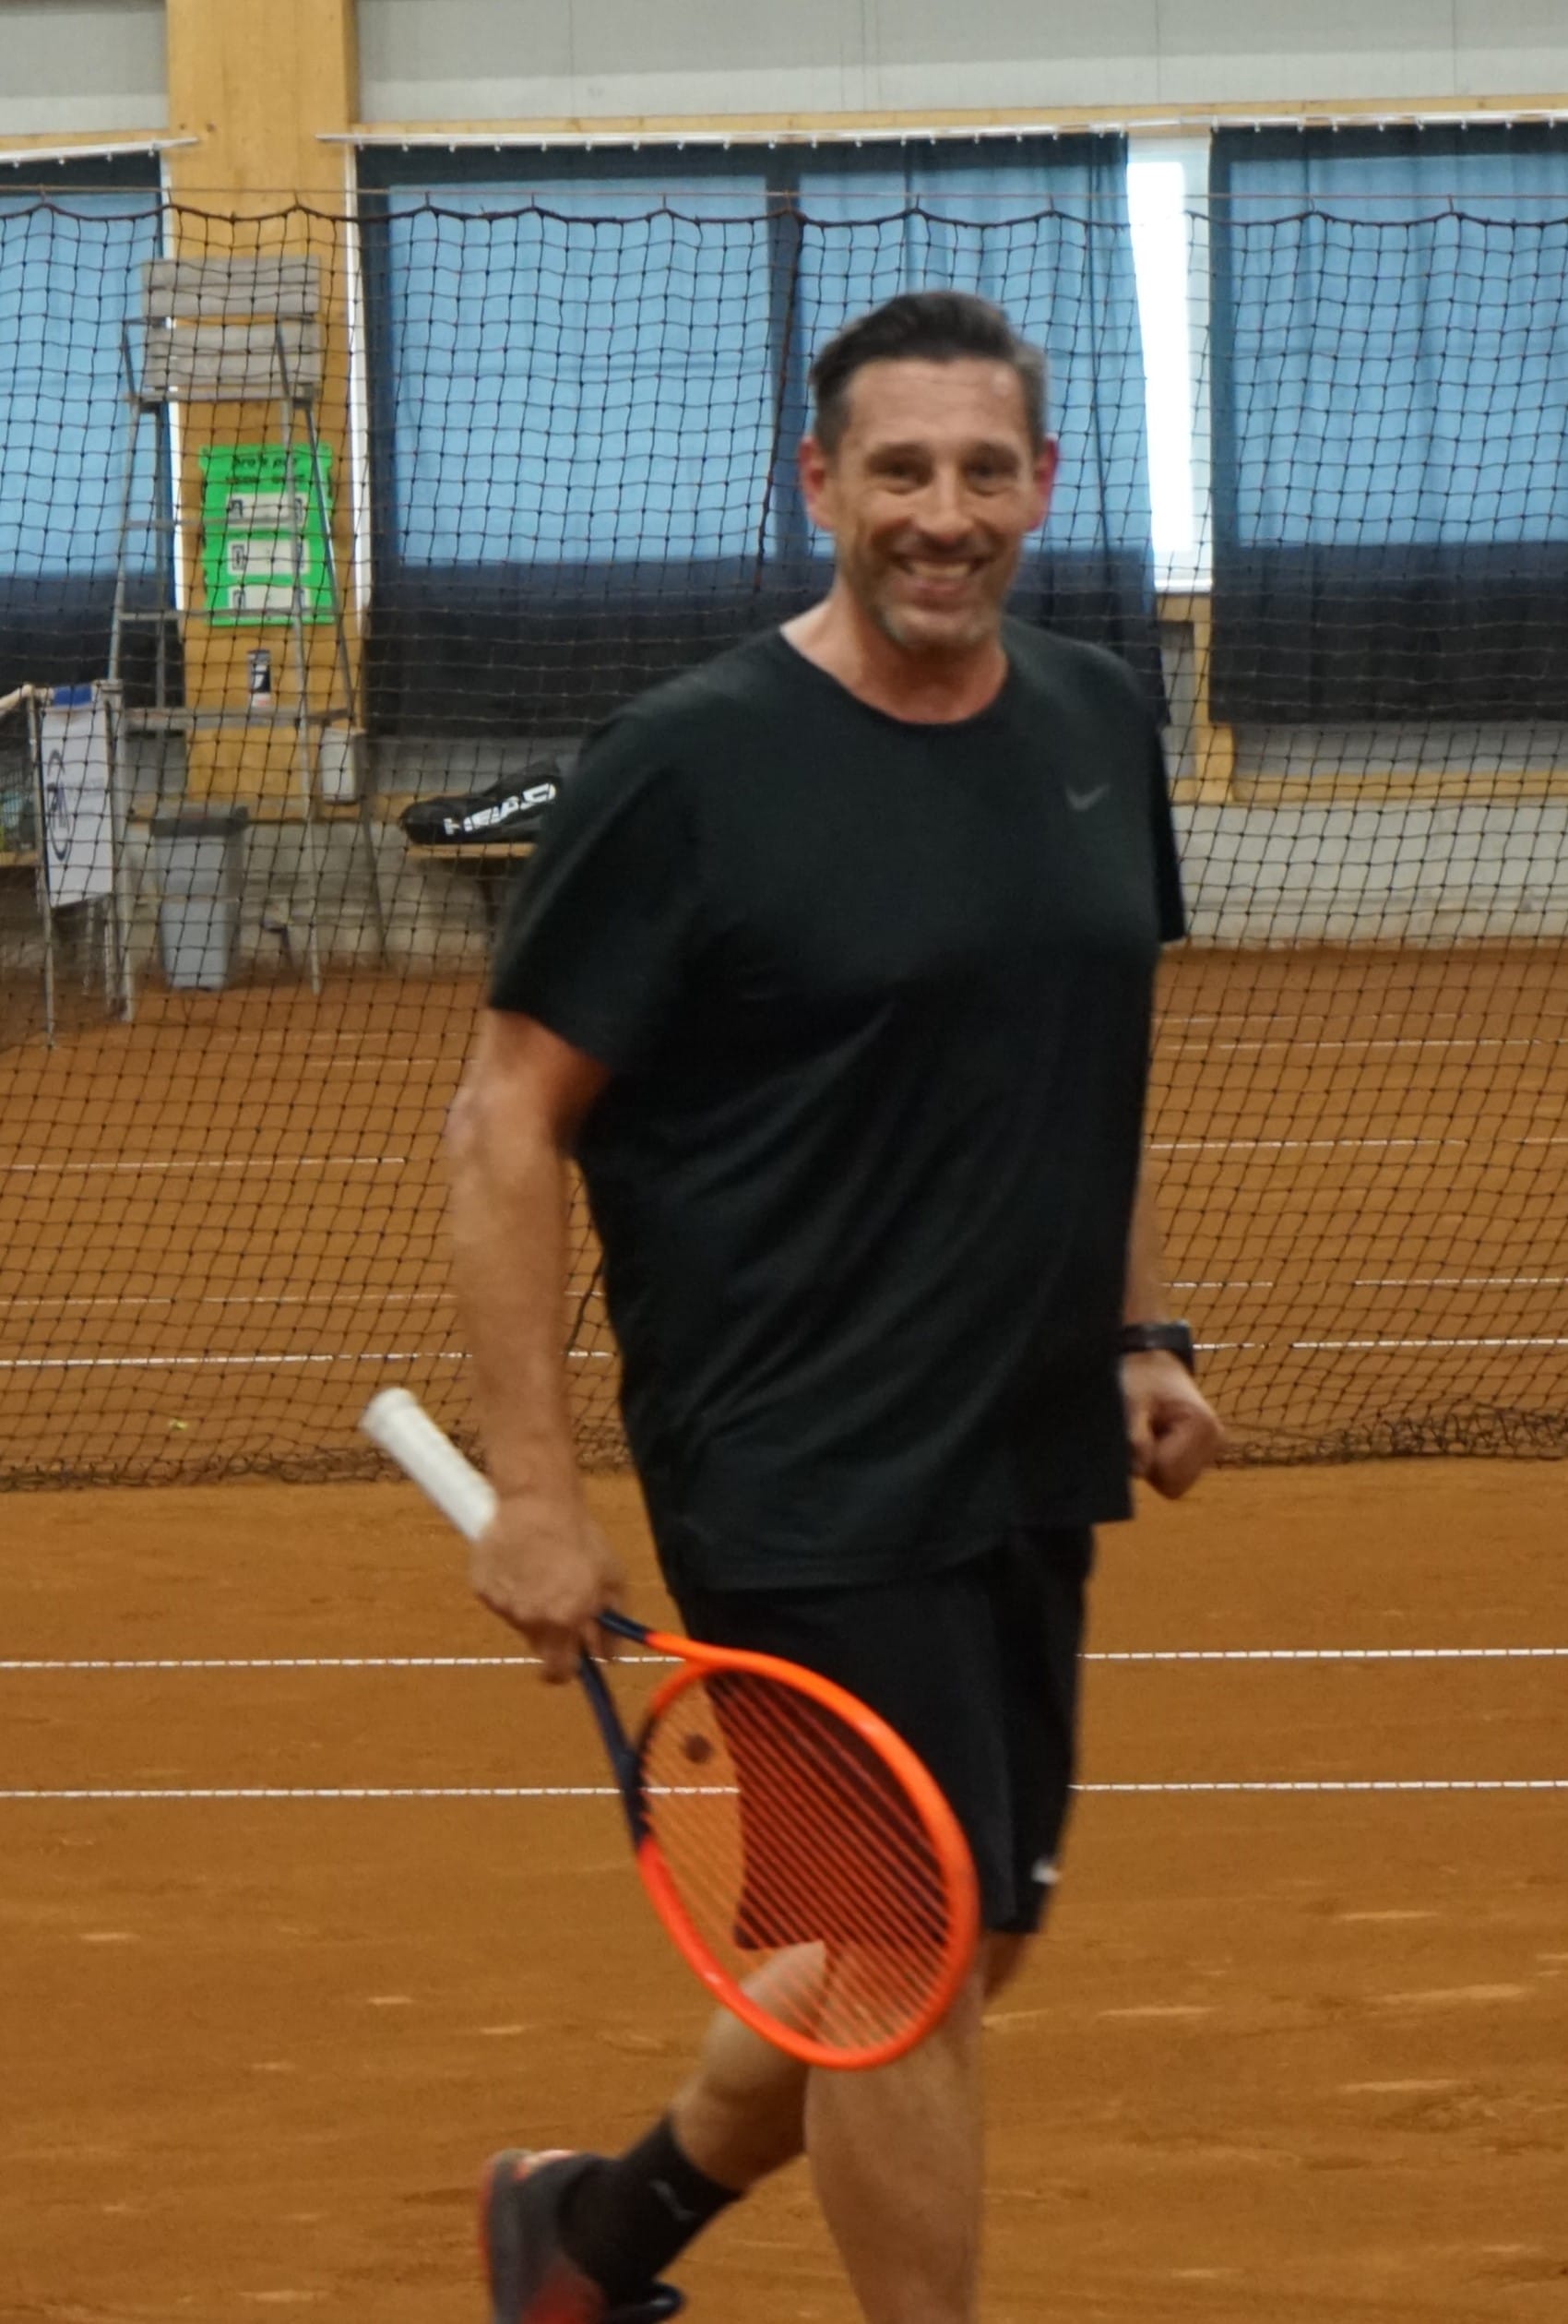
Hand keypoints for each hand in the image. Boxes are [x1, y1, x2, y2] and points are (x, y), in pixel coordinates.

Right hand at [470, 1490, 624, 1680]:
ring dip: (530, 1608)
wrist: (538, 1500)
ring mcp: (502, 1604)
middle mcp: (531, 1619)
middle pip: (539, 1648)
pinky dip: (509, 1589)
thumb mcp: (612, 1579)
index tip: (572, 1660)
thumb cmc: (580, 1536)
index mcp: (564, 1621)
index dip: (567, 1669)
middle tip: (558, 1606)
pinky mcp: (481, 1588)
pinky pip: (499, 1600)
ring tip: (540, 1571)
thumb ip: (613, 1624)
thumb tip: (610, 1657)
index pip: (560, 1672)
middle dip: (552, 1636)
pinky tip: (519, 1563)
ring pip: (519, 1621)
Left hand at [1122, 1351, 1225, 1498]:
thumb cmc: (1141, 1379)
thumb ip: (1135, 1438)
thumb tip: (1138, 1472)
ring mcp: (1212, 1450)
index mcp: (1203, 1426)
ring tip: (1152, 1432)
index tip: (1140, 1430)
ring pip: (1174, 1485)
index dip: (1144, 1459)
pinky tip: (1159, 1439)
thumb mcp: (1131, 1402)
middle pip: (1173, 1485)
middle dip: (1151, 1466)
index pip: (1167, 1472)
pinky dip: (1163, 1464)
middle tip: (1144, 1432)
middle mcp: (1215, 1441)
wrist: (1154, 1366)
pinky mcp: (1204, 1455)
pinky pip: (1177, 1478)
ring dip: (1156, 1466)